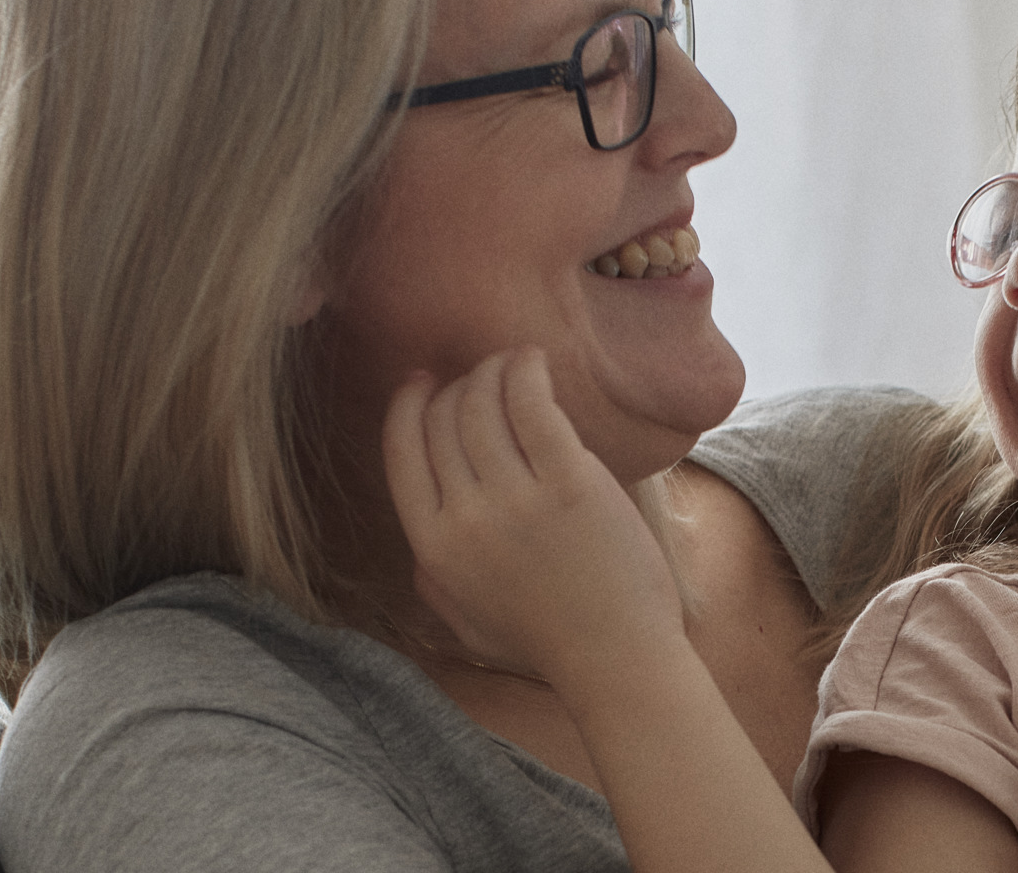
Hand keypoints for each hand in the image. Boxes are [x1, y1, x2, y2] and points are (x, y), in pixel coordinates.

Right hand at [383, 347, 684, 692]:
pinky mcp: (570, 483)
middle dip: (457, 384)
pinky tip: (536, 362)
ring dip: (494, 371)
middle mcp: (465, 518)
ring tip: (513, 363)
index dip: (407, 406)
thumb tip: (420, 538)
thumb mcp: (464, 621)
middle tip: (481, 374)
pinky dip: (527, 372)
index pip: (401, 451)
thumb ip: (433, 579)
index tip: (423, 380)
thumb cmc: (547, 641)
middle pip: (443, 420)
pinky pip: (533, 405)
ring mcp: (516, 499)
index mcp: (432, 547)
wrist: (616, 656)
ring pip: (483, 405)